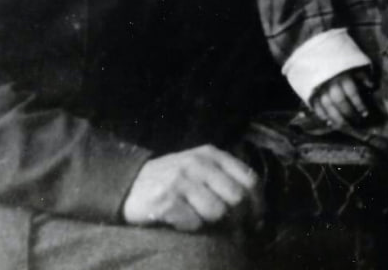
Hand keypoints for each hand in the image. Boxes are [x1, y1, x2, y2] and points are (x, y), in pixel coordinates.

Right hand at [122, 145, 263, 231]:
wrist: (129, 185)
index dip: (258, 204)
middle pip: (237, 197)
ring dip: (214, 224)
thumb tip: (256, 211)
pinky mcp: (166, 200)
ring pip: (218, 211)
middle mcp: (199, 164)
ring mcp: (181, 180)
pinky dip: (192, 227)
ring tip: (202, 222)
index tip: (257, 222)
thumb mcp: (201, 170)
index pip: (250, 179)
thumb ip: (226, 180)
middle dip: (240, 219)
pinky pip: (194, 222)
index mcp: (212, 155)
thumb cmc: (173, 182)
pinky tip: (182, 222)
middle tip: (235, 232)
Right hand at [309, 67, 378, 129]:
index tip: (365, 114)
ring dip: (337, 119)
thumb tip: (372, 86)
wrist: (319, 57)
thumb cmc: (341, 65)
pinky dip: (322, 115)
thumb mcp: (354, 67)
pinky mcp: (312, 93)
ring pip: (328, 107)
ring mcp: (320, 89)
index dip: (359, 104)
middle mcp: (331, 83)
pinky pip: (316, 106)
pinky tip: (329, 122)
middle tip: (357, 122)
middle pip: (340, 102)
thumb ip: (363, 76)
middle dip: (349, 114)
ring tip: (344, 127)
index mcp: (343, 76)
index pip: (352, 93)